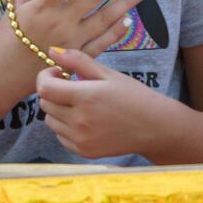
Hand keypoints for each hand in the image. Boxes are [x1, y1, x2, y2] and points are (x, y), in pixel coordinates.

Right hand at [0, 0, 145, 84]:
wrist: (7, 72)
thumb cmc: (10, 34)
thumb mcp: (15, 4)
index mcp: (42, 6)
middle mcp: (60, 22)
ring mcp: (73, 40)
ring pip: (104, 19)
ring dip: (123, 4)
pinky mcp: (80, 56)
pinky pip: (103, 42)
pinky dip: (117, 31)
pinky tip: (128, 19)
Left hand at [36, 47, 163, 158]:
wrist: (157, 128)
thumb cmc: (133, 96)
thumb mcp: (108, 73)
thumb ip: (78, 60)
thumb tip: (51, 51)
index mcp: (87, 98)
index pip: (44, 88)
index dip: (45, 77)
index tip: (58, 73)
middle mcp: (82, 121)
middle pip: (45, 104)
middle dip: (52, 91)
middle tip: (70, 86)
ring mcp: (83, 139)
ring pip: (50, 121)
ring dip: (56, 109)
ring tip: (77, 103)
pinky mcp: (85, 152)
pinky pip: (60, 136)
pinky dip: (64, 126)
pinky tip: (82, 119)